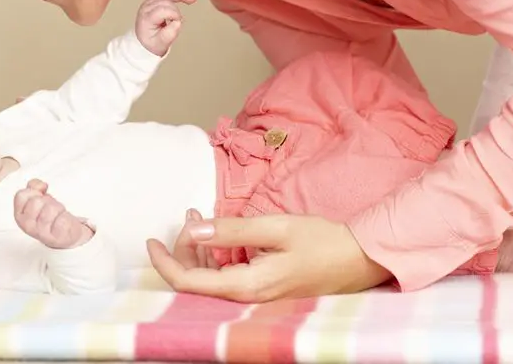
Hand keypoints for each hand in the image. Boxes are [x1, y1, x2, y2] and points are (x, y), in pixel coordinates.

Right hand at [14, 179, 92, 248]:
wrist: (65, 232)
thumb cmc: (50, 215)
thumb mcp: (38, 197)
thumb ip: (34, 186)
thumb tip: (40, 185)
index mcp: (20, 215)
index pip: (21, 195)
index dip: (33, 191)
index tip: (39, 195)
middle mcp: (27, 225)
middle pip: (36, 201)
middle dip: (47, 200)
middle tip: (50, 207)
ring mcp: (41, 233)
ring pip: (50, 209)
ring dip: (57, 208)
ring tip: (57, 214)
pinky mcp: (56, 237)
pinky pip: (61, 220)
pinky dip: (65, 217)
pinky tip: (62, 221)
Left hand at [135, 0, 195, 56]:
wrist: (143, 44)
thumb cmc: (151, 44)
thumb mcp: (161, 44)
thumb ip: (170, 34)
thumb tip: (178, 22)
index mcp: (146, 18)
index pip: (165, 10)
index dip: (175, 16)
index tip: (176, 24)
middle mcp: (146, 8)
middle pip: (166, 2)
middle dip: (176, 11)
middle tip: (179, 21)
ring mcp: (147, 3)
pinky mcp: (150, 0)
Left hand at [146, 213, 391, 302]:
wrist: (361, 259)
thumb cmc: (322, 242)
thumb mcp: (276, 227)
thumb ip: (232, 230)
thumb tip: (192, 230)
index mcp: (247, 286)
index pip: (188, 283)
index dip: (164, 262)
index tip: (151, 240)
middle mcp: (247, 297)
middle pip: (197, 280)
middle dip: (184, 247)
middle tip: (190, 214)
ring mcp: (255, 295)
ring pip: (211, 276)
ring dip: (200, 247)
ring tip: (199, 215)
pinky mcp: (263, 288)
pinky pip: (228, 274)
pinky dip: (217, 251)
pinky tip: (218, 230)